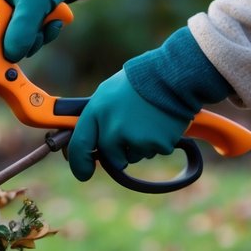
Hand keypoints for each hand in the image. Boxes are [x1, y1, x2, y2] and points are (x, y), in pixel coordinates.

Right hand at [0, 0, 75, 61]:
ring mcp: (2, 19)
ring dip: (32, 40)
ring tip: (45, 20)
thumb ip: (22, 27)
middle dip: (14, 43)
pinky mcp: (17, 26)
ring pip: (11, 47)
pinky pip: (25, 44)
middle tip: (32, 35)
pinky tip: (51, 21)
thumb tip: (10, 54)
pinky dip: (41, 37)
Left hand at [67, 71, 191, 181]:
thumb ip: (98, 119)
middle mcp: (113, 129)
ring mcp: (135, 139)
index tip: (84, 173)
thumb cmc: (137, 83)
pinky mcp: (157, 145)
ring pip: (134, 156)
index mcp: (96, 113)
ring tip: (147, 118)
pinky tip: (160, 123)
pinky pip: (154, 152)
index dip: (80, 164)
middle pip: (111, 158)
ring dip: (139, 145)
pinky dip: (158, 142)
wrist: (171, 76)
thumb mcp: (107, 94)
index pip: (80, 146)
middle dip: (119, 151)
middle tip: (131, 130)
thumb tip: (94, 141)